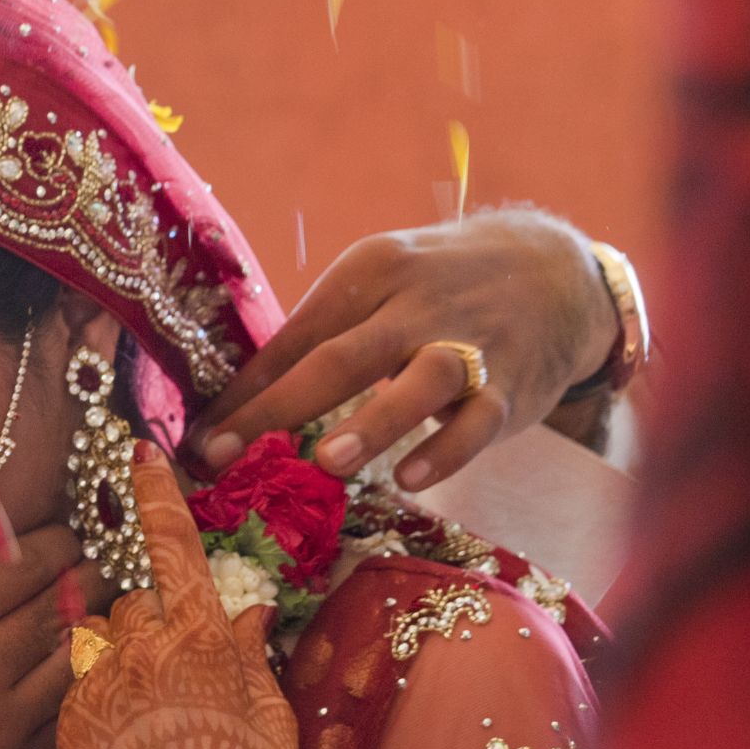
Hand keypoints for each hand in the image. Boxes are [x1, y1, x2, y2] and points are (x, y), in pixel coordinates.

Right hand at [0, 525, 94, 748]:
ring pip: (78, 664)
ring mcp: (1, 731)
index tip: (65, 539)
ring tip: (96, 619)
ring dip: (92, 635)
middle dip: (89, 580)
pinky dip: (78, 690)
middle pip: (59, 609)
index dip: (56, 543)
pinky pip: (67, 717)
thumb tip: (3, 555)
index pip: (19, 566)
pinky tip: (74, 676)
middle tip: (98, 570)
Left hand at [56, 446, 297, 748]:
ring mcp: (97, 686)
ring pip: (100, 640)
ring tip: (153, 711)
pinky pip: (80, 685)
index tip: (136, 454)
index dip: (154, 496)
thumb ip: (248, 651)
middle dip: (149, 614)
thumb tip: (243, 606)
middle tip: (175, 665)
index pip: (170, 546)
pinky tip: (131, 737)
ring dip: (120, 655)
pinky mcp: (67, 725)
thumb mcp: (271, 715)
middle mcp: (141, 650)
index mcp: (199, 637)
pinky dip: (100, 696)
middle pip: (132, 597)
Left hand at [186, 208, 620, 491]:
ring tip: (328, 460)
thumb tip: (236, 400)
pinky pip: (476, 422)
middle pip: (340, 357)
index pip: (294, 338)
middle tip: (223, 453)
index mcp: (367, 274)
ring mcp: (466, 345)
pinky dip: (445, 450)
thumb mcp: (379, 289)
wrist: (556, 268)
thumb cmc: (436, 289)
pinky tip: (411, 480)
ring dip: (372, 422)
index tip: (193, 440)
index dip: (241, 391)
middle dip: (277, 408)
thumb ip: (321, 338)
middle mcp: (414, 304)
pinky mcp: (510, 386)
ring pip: (418, 384)